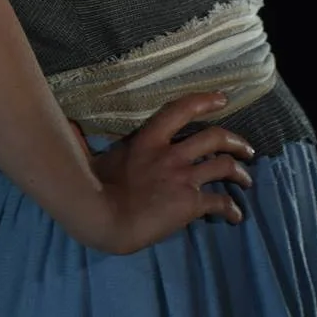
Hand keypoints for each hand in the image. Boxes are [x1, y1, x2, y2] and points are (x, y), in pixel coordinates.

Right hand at [62, 92, 256, 254]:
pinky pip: (219, 202)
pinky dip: (230, 209)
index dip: (204, 101)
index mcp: (148, 140)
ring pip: (223, 166)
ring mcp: (183, 177)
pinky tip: (235, 217)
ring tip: (247, 179)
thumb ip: (86, 139)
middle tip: (248, 149)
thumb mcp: (91, 157)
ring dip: (240, 172)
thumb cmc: (92, 188)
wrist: (102, 217)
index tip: (222, 99)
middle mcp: (171, 154)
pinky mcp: (190, 202)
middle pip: (214, 137)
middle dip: (236, 141)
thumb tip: (67, 124)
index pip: (181, 109)